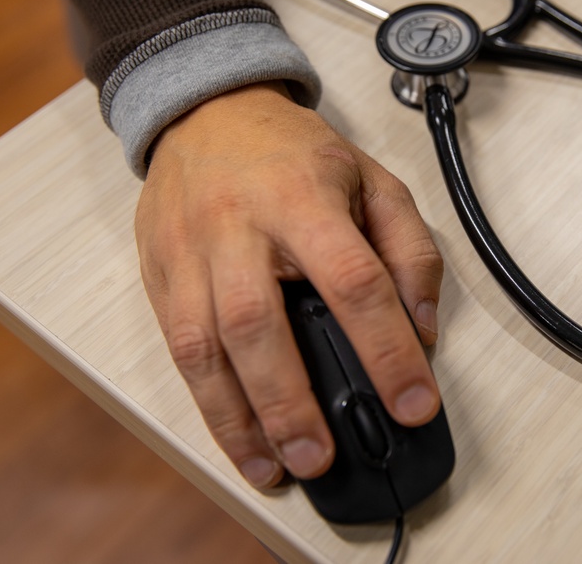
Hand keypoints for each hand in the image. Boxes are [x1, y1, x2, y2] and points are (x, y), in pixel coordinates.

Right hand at [135, 81, 443, 488]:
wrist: (207, 112)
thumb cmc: (291, 151)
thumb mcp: (372, 179)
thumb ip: (409, 250)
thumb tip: (422, 329)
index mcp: (303, 196)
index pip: (354, 281)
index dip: (388, 349)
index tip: (415, 402)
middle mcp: (238, 226)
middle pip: (259, 324)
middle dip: (292, 401)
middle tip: (325, 455)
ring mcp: (189, 253)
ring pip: (204, 347)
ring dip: (239, 419)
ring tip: (277, 468)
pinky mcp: (159, 275)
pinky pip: (177, 349)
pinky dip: (207, 404)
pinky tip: (236, 439)